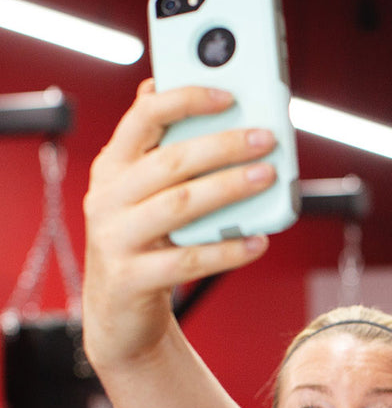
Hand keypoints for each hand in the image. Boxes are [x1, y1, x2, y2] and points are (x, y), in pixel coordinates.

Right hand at [83, 79, 275, 370]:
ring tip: (267, 177)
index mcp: (113, 168)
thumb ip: (163, 152)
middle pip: (170, 162)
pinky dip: (227, 250)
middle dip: (222, 146)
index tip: (228, 95)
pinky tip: (259, 242)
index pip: (142, 119)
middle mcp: (108, 198)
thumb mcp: (143, 194)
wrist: (117, 312)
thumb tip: (187, 94)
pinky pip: (187, 260)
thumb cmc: (143, 243)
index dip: (184, 101)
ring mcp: (115, 238)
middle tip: (266, 139)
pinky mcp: (131, 278)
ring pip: (180, 206)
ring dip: (228, 189)